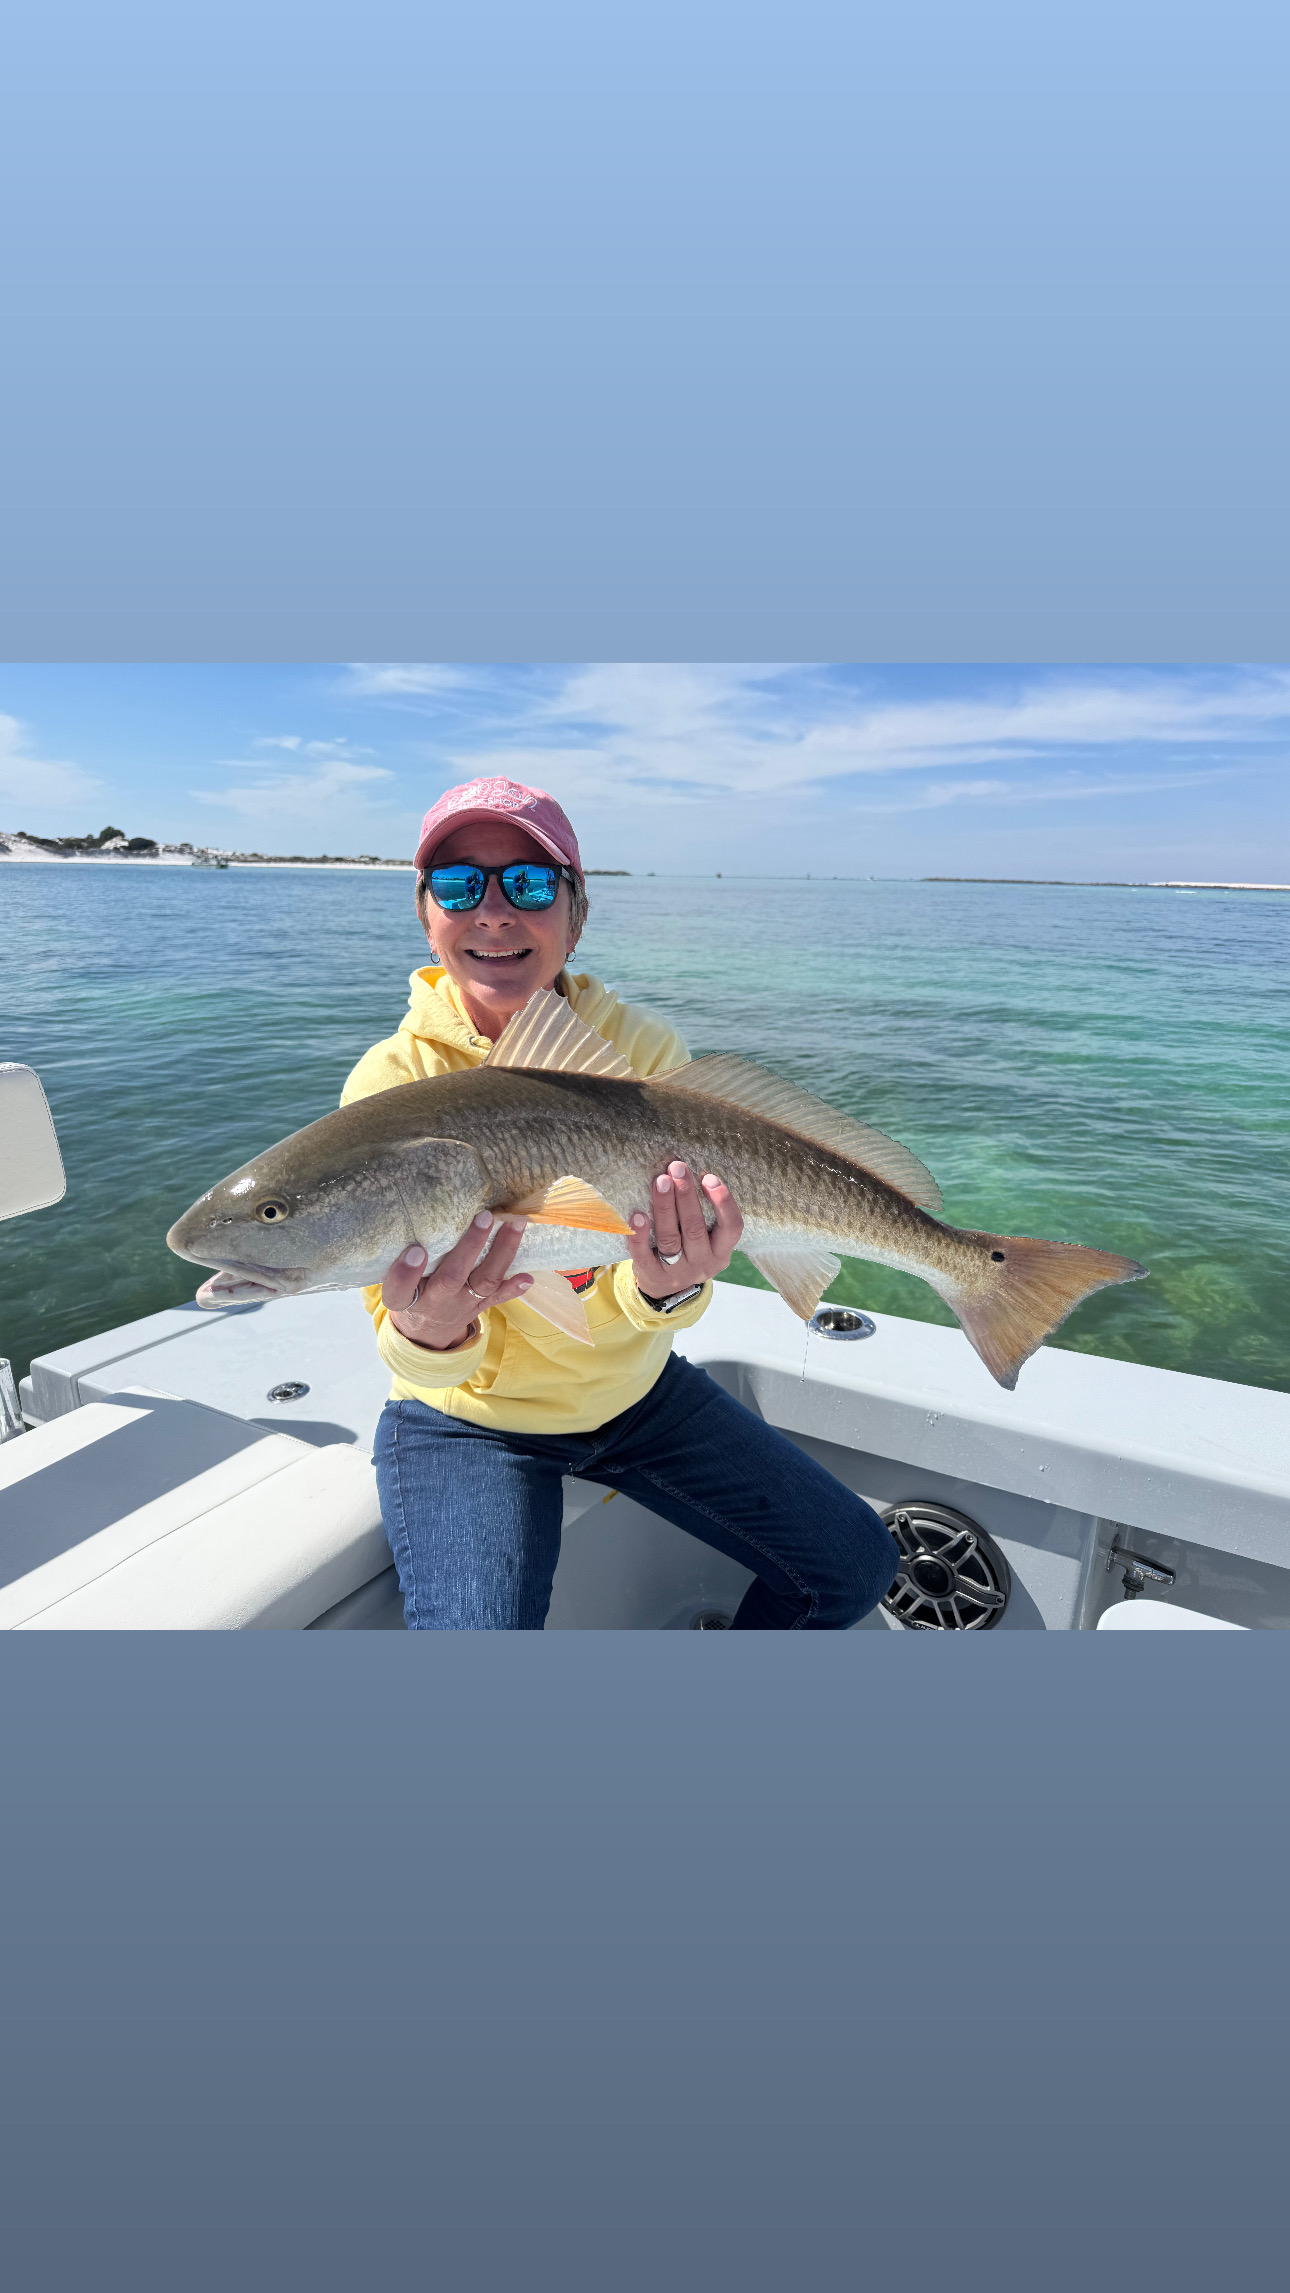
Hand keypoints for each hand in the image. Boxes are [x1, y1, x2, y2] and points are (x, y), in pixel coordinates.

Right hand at [382, 1214, 532, 1351]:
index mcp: (404, 1298)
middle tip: (484, 1217)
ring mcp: (461, 1305)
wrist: (425, 1332)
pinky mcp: (478, 1306)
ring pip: (483, 1282)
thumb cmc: (408, 1292)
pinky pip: (497, 1298)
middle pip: (451, 1278)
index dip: (405, 1273)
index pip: (398, 1290)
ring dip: (501, 1253)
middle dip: (469, 1247)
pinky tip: (528, 1277)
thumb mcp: (395, 1283)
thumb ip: (400, 1262)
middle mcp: (435, 1301)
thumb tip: (416, 1214)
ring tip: (516, 1225)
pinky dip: (513, 1288)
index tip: (415, 1251)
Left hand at [627, 1163, 743, 1300]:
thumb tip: (688, 1174)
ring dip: (665, 1207)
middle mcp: (703, 1262)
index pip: (732, 1227)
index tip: (709, 1177)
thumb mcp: (707, 1241)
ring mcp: (677, 1271)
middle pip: (695, 1228)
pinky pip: (644, 1255)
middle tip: (677, 1167)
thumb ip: (703, 1215)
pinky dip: (640, 1234)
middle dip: (686, 1195)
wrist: (667, 1291)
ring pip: (670, 1238)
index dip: (723, 1202)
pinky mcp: (652, 1275)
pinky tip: (636, 1215)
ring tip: (660, 1181)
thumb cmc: (689, 1252)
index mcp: (721, 1251)